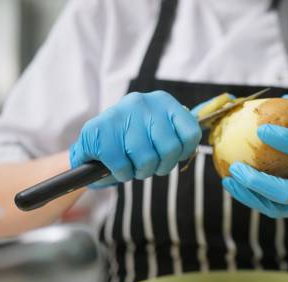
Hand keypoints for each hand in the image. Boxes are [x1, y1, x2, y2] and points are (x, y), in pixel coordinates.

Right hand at [70, 91, 200, 186]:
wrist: (92, 143)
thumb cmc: (132, 140)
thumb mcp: (158, 130)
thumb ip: (179, 135)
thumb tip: (194, 148)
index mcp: (163, 102)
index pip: (191, 133)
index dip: (183, 153)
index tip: (170, 157)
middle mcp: (142, 102)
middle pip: (170, 149)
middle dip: (160, 167)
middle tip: (148, 166)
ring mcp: (119, 114)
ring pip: (146, 160)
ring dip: (139, 172)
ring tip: (132, 166)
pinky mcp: (98, 131)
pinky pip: (122, 166)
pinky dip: (122, 174)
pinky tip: (116, 167)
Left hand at [222, 106, 287, 226]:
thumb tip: (280, 99)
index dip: (285, 140)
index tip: (261, 128)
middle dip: (258, 181)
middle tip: (236, 166)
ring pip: (277, 208)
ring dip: (249, 196)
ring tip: (228, 180)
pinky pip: (276, 210)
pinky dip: (256, 200)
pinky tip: (239, 187)